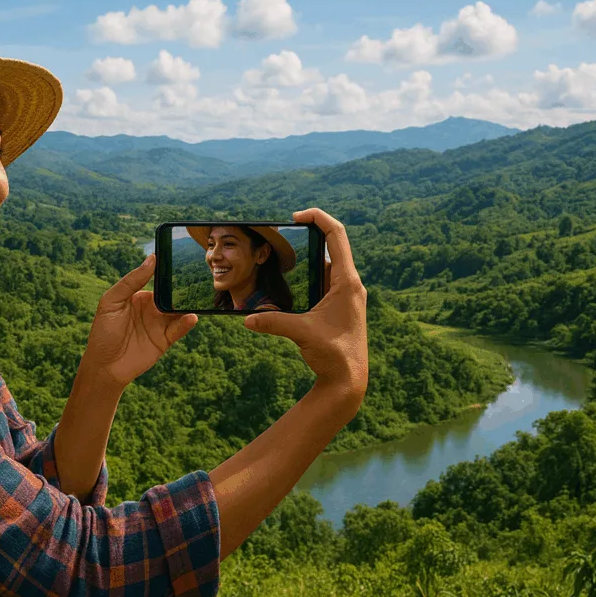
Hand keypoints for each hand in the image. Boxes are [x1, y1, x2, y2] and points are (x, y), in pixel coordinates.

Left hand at [81, 254, 197, 387]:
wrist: (104, 367)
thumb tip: (151, 259)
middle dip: (182, 288)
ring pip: (178, 311)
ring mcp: (159, 324)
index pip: (157, 281)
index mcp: (139, 297)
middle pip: (171, 295)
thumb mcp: (111, 302)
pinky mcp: (165, 340)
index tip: (178, 260)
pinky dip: (186, 323)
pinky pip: (178, 329)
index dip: (167, 272)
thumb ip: (130, 281)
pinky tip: (191, 317)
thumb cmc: (103, 333)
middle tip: (194, 278)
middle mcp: (152, 309)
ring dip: (187, 305)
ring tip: (196, 297)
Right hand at [244, 208, 367, 402]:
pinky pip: (325, 281)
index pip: (336, 235)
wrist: (349, 381)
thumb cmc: (334, 355)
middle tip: (286, 230)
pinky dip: (309, 275)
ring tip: (284, 251)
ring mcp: (346, 295)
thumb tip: (245, 318)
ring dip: (308, 256)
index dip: (318, 218)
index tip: (296, 215)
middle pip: (333, 245)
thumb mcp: (301, 333)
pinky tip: (292, 280)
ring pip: (327, 264)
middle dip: (310, 234)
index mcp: (348, 282)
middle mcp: (350, 284)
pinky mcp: (340, 306)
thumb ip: (273, 322)